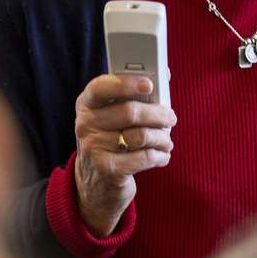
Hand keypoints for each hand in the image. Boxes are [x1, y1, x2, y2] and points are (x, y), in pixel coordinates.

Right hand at [74, 74, 175, 235]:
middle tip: (171, 118)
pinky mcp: (108, 170)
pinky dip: (160, 156)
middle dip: (158, 114)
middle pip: (130, 112)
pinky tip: (162, 155)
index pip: (101, 88)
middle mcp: (86, 125)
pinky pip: (144, 158)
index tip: (149, 84)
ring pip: (141, 135)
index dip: (126, 84)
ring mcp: (94, 149)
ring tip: (167, 141)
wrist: (95, 183)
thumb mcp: (113, 116)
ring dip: (162, 138)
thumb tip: (164, 74)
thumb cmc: (112, 140)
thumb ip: (134, 96)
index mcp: (87, 105)